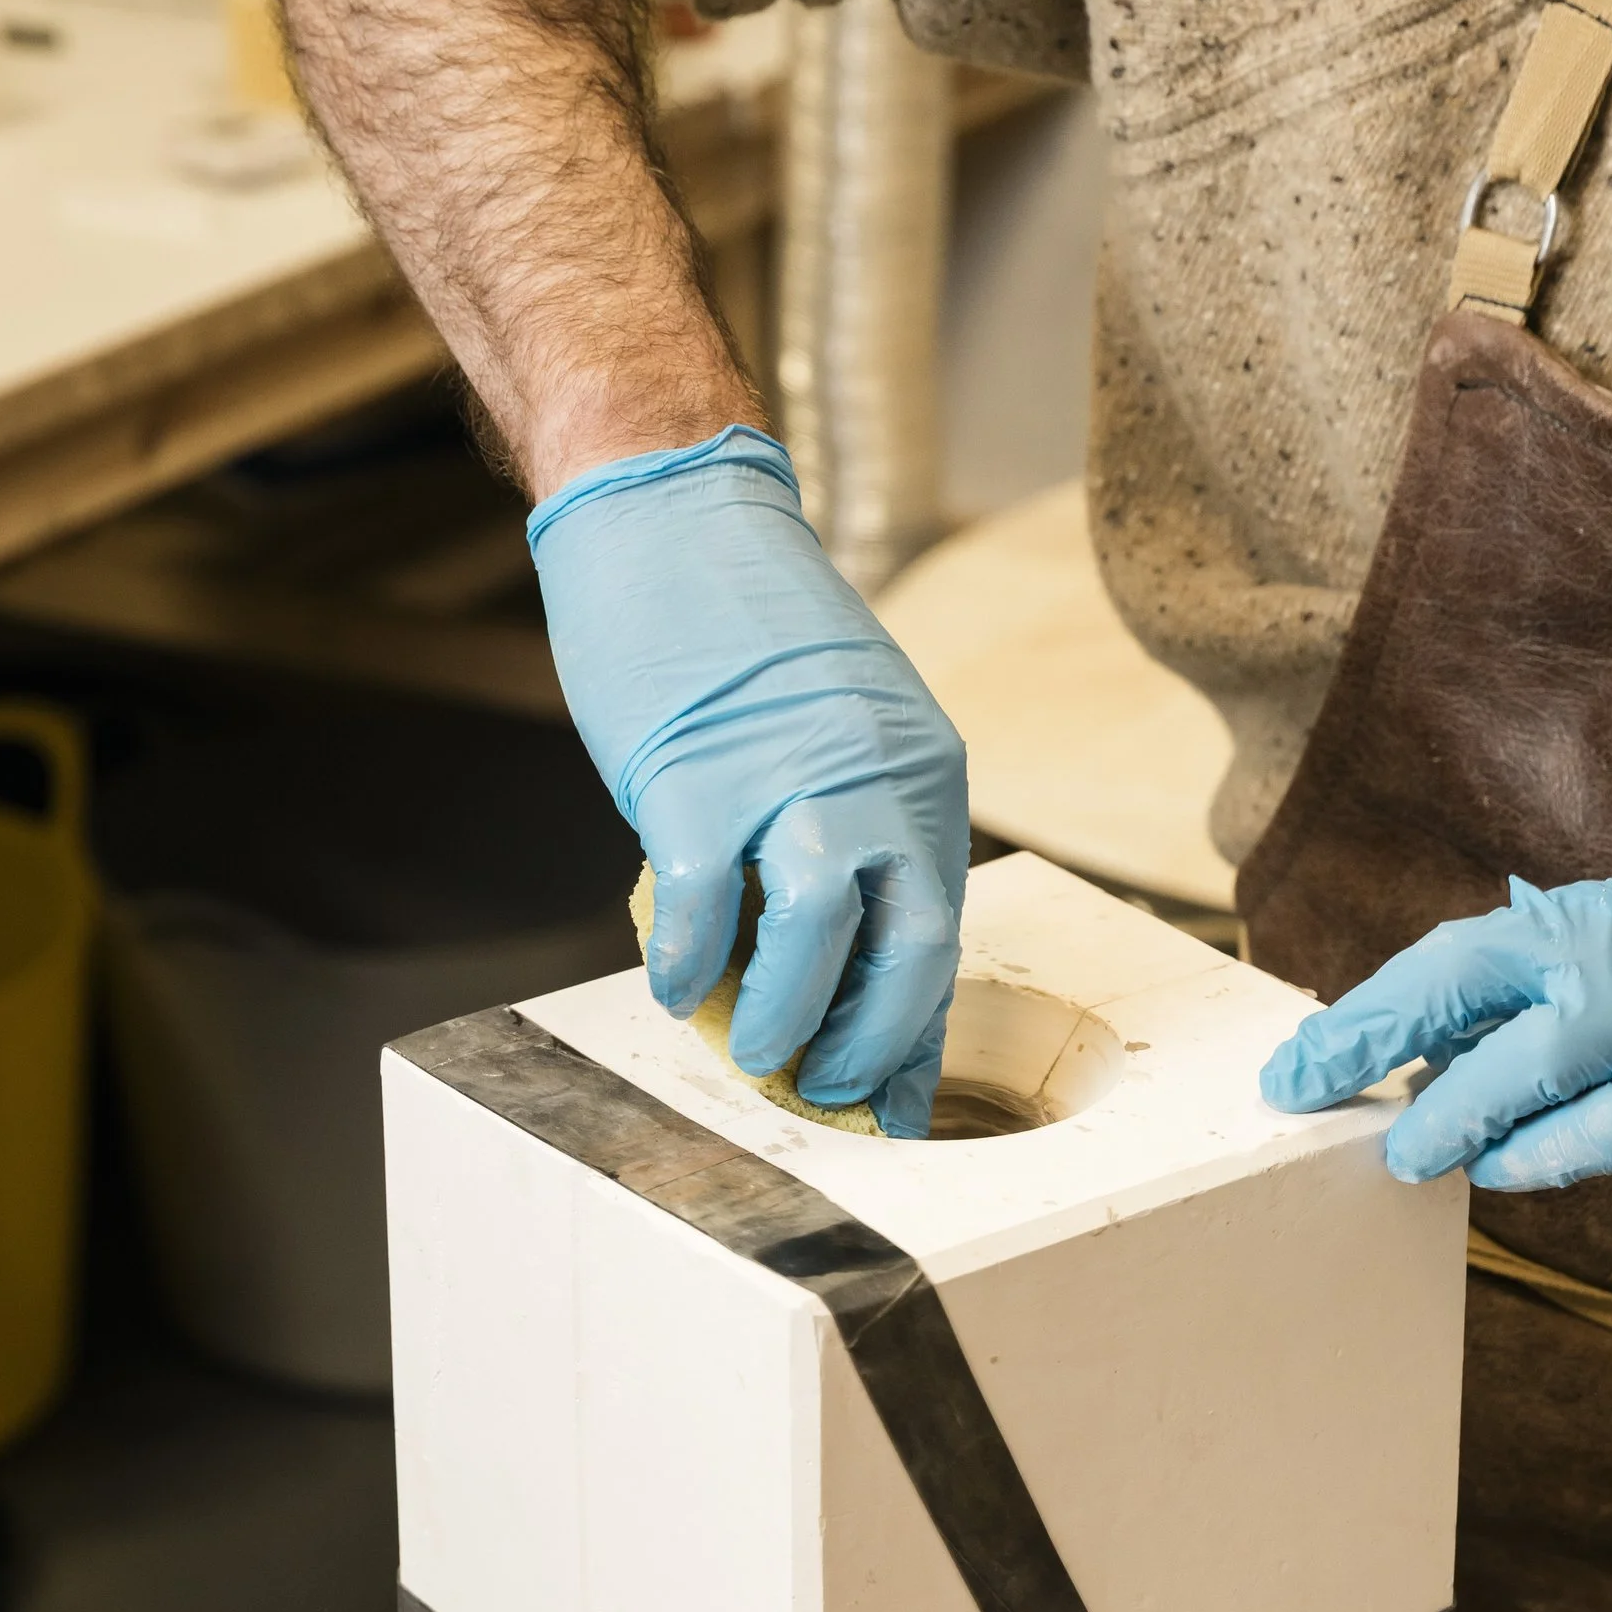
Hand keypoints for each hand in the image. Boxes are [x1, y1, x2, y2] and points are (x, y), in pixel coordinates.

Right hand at [529, 425, 967, 1133]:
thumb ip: (852, 836)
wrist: (674, 509)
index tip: (892, 1102)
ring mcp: (787, 777)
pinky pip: (700, 901)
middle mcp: (877, 780)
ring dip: (786, 1018)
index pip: (939, 936)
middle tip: (826, 1091)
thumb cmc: (747, 633)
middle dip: (871, 1045)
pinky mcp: (694, 775)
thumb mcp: (842, 731)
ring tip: (755, 1056)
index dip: (916, 1036)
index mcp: (924, 778)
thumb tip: (829, 964)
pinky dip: (685, 961)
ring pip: (818, 936)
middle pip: (912, 950)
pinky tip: (672, 987)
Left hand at [1259, 865, 1611, 1192]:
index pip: (1461, 952)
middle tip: (1303, 1090)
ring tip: (1406, 1151)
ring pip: (1515, 1073)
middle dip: (1368, 1040)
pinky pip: (1582, 1139)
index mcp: (1601, 917)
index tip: (1308, 1051)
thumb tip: (1447, 1020)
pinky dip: (1526, 1159)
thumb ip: (1559, 973)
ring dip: (1444, 1118)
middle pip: (1462, 986)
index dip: (1375, 1004)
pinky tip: (1495, 1171)